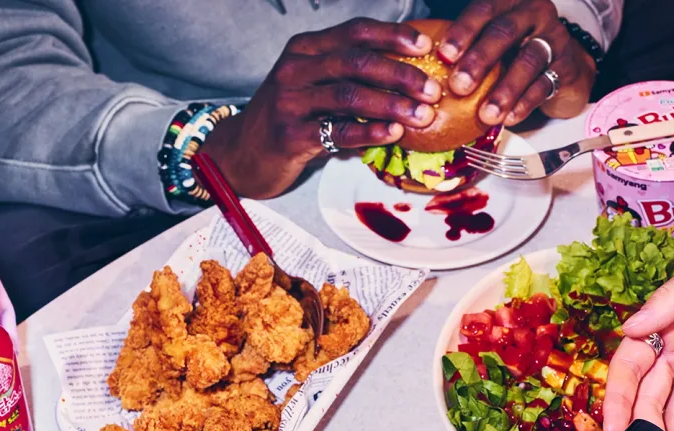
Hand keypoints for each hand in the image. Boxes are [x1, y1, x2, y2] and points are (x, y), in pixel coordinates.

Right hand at [201, 20, 441, 198]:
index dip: (392, 36)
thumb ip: (346, 77)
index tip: (425, 47)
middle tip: (432, 89)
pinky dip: (369, 132)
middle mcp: (296, 68)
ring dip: (392, 105)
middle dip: (400, 74)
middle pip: (357, 62)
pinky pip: (338, 131)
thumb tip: (404, 79)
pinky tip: (393, 133)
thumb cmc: (286, 120)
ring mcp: (290, 101)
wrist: (240, 154)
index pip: (355, 32)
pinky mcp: (290, 135)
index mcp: (305, 49)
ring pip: (350, 96)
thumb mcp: (311, 86)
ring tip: (422, 115)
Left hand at [438, 0, 595, 126]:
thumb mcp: (493, 41)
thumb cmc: (516, 52)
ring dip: (504, 89)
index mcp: (509, 2)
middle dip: (479, 60)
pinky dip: (524, 104)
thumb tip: (425, 77)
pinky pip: (544, 85)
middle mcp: (533, 13)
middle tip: (458, 86)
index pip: (484, 9)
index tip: (444, 55)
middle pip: (504, 32)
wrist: (563, 64)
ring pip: (528, 60)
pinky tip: (508, 119)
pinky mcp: (565, 66)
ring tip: (486, 114)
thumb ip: (468, 48)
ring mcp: (553, 38)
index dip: (463, 32)